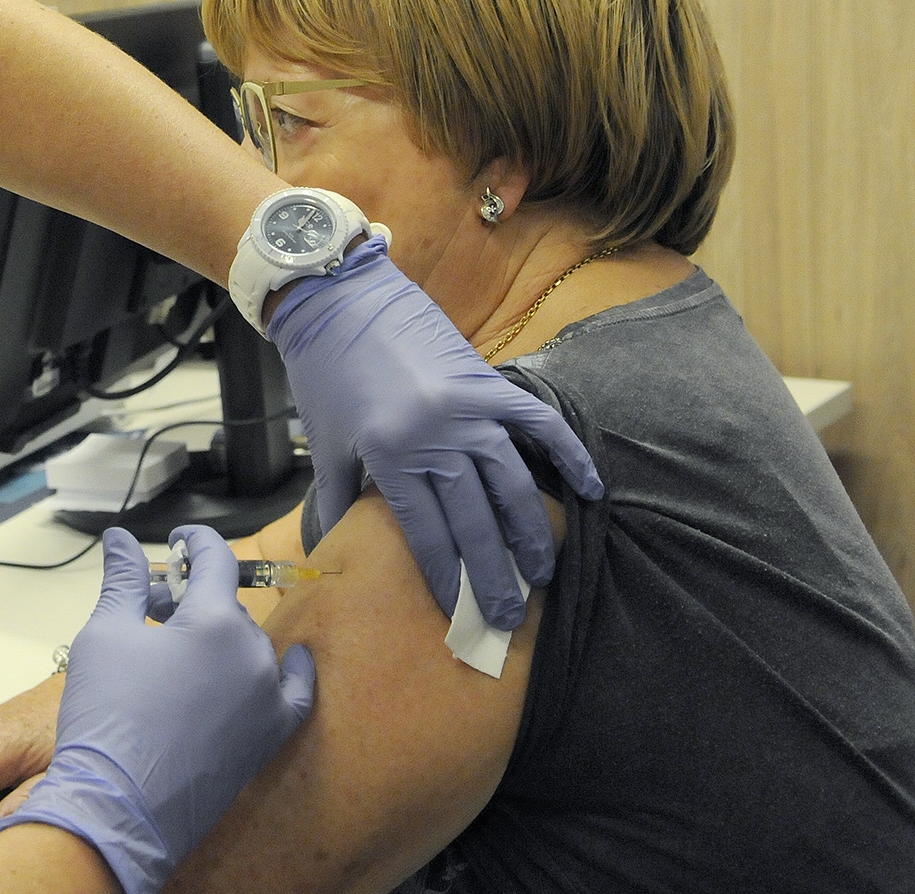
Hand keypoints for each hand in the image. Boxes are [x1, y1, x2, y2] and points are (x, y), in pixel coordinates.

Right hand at [0, 527, 314, 893]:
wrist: (117, 807)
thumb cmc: (106, 716)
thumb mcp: (105, 634)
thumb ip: (124, 580)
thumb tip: (121, 539)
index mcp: (214, 622)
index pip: (216, 559)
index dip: (195, 542)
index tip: (178, 541)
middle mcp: (252, 654)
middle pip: (226, 605)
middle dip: (191, 598)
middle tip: (150, 609)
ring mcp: (266, 699)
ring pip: (249, 645)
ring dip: (220, 637)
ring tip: (178, 651)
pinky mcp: (268, 737)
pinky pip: (293, 694)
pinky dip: (292, 673)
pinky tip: (293, 659)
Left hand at [268, 234, 602, 628]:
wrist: (339, 299)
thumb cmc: (325, 374)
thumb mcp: (325, 442)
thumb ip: (337, 500)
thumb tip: (333, 554)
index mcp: (389, 453)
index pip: (427, 533)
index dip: (445, 577)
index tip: (458, 614)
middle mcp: (435, 433)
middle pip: (474, 519)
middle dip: (491, 574)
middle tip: (506, 615)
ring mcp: (469, 406)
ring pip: (511, 481)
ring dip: (530, 530)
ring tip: (541, 572)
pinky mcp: (489, 380)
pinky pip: (538, 423)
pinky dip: (567, 455)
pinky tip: (589, 490)